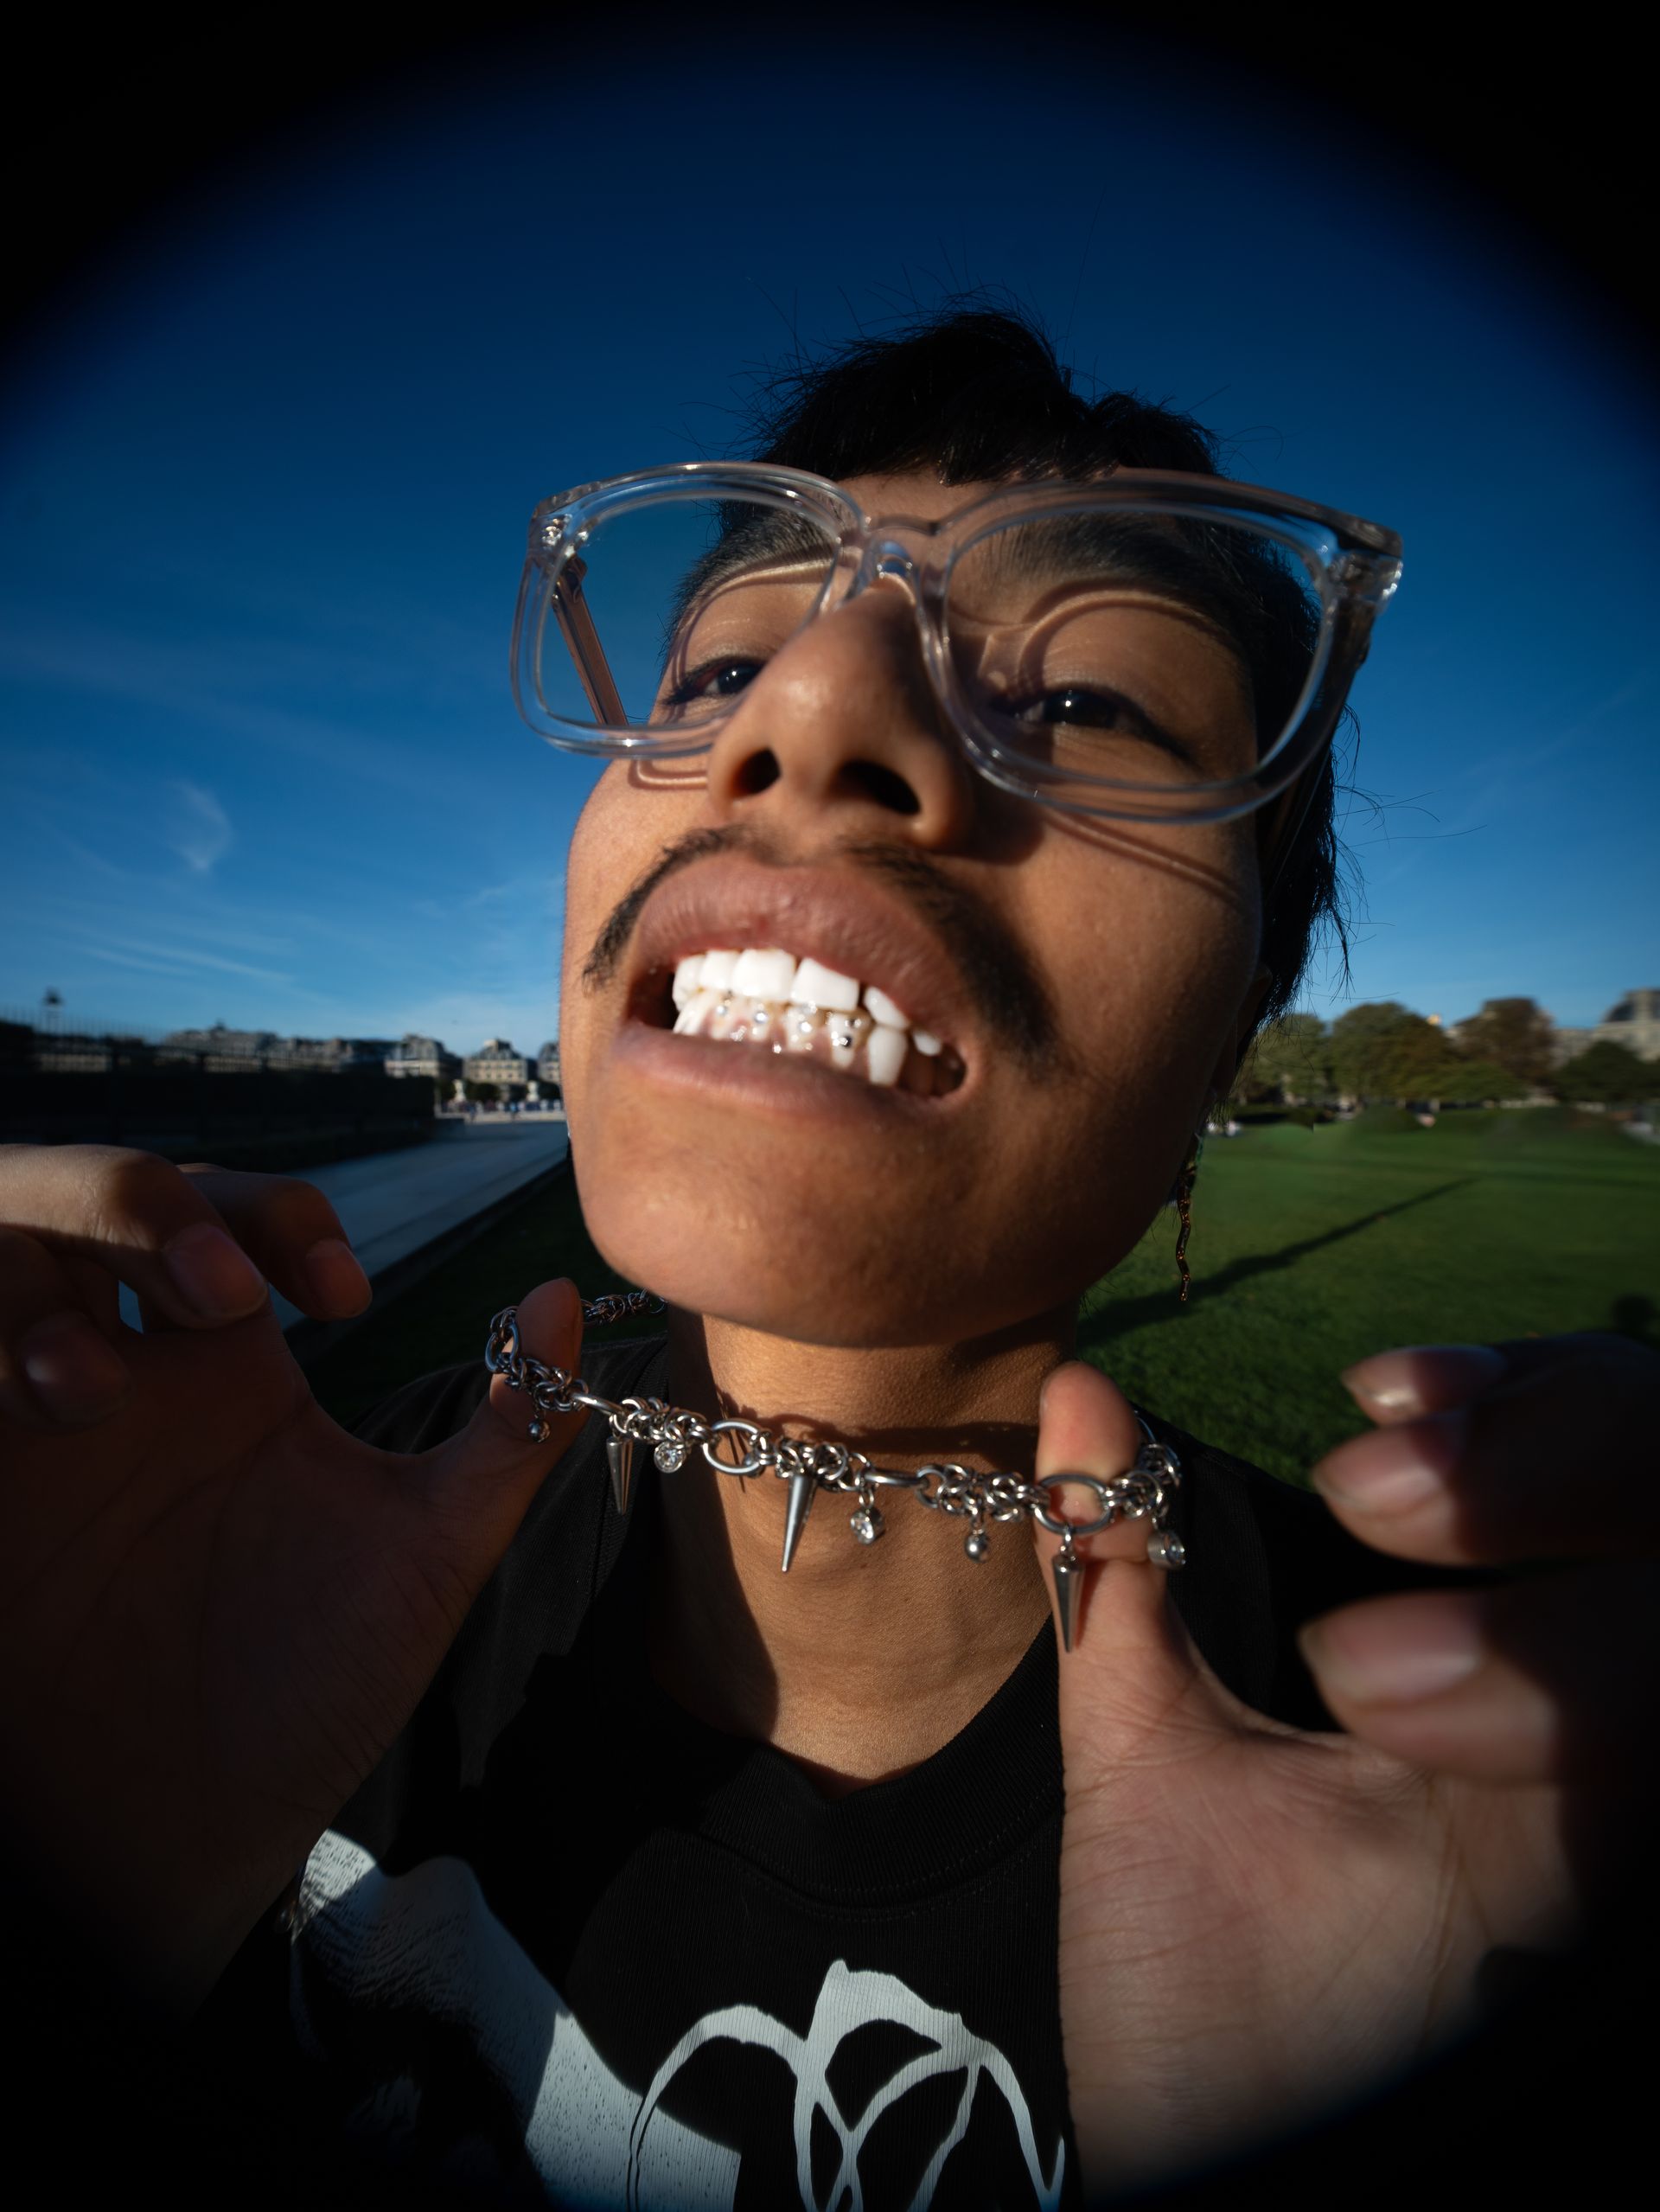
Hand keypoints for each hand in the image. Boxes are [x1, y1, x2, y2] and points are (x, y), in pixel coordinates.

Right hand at [0, 1144, 587, 2012]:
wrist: (183, 1841)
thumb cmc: (310, 1697)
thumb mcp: (428, 1555)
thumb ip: (509, 1426)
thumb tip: (566, 1292)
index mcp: (228, 1371)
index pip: (231, 1213)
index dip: (275, 1216)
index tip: (342, 1297)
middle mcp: (119, 1372)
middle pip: (87, 1196)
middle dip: (139, 1204)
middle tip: (219, 1297)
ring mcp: (25, 1426)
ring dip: (33, 1277)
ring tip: (90, 1385)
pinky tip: (31, 1409)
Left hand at [1033, 1333, 1658, 2197]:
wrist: (1218, 2169)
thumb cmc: (1193, 1985)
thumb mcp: (1144, 1756)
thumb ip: (1121, 1570)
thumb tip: (1073, 1388)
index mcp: (1497, 1669)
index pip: (1604, 1462)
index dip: (1544, 1399)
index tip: (1384, 1392)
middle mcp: (1595, 1742)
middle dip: (1577, 1457)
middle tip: (1382, 1490)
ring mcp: (1615, 1839)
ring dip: (1554, 1644)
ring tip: (1362, 1686)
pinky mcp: (1602, 1927)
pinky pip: (1645, 1801)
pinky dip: (1580, 1753)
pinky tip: (1416, 1746)